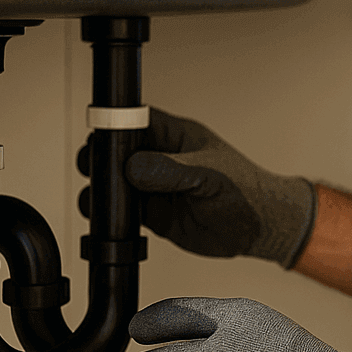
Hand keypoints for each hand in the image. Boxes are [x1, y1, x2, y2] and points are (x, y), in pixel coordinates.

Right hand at [80, 108, 316, 267]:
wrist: (258, 230)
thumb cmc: (246, 191)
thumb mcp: (209, 176)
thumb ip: (171, 171)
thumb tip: (134, 167)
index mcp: (175, 137)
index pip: (134, 122)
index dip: (113, 127)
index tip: (98, 140)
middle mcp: (161, 159)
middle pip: (116, 152)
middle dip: (99, 159)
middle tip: (92, 171)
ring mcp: (155, 186)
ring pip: (115, 183)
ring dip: (102, 190)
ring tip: (98, 199)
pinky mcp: (154, 213)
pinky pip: (123, 211)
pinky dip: (111, 215)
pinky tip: (110, 219)